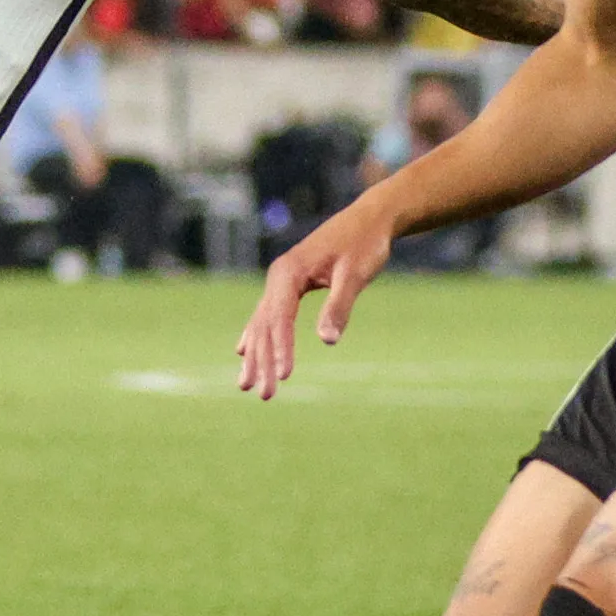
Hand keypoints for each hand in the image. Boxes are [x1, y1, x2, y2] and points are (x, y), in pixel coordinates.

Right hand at [235, 199, 394, 399]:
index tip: (284, 376)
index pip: (280, 317)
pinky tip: (245, 352)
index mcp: (289, 272)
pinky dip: (258, 336)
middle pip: (265, 325)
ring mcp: (281, 280)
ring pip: (263, 323)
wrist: (370, 219)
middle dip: (263, 362)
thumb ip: (339, 306)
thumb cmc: (365, 244)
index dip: (281, 349)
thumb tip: (327, 341)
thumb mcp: (355, 275)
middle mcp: (279, 276)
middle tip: (264, 396)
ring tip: (247, 386)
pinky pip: (268, 315)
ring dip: (257, 355)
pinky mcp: (290, 284)